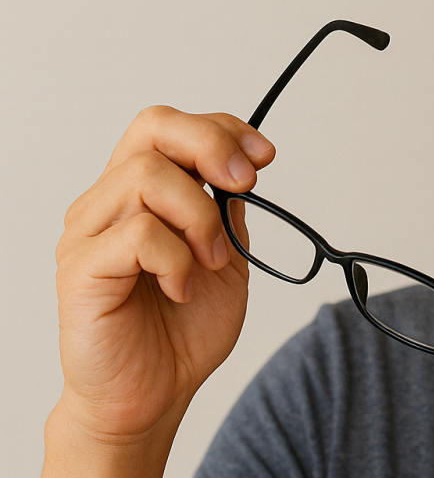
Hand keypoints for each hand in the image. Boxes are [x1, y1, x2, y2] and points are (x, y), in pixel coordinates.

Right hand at [48, 106, 273, 466]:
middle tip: (245, 183)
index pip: (169, 127)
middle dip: (211, 146)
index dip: (221, 128)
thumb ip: (227, 215)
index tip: (264, 156)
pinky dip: (175, 258)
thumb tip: (242, 171)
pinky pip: (136, 234)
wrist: (151, 396)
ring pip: (145, 176)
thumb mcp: (226, 261)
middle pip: (152, 128)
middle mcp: (108, 203)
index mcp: (141, 195)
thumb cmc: (180, 332)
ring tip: (210, 261)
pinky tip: (181, 287)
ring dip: (198, 217)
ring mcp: (89, 234)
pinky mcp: (81, 270)